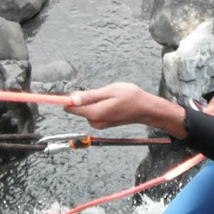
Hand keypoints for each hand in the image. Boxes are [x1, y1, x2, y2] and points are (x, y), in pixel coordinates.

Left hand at [65, 83, 186, 137]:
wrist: (146, 109)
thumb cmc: (131, 97)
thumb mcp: (110, 91)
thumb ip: (89, 96)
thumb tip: (71, 98)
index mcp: (94, 113)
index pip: (70, 107)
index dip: (67, 98)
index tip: (69, 90)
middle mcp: (94, 121)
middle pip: (77, 108)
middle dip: (84, 98)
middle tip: (101, 91)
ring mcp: (99, 123)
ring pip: (86, 109)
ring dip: (93, 101)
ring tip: (110, 96)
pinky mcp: (103, 123)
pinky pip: (93, 112)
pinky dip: (98, 105)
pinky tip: (112, 102)